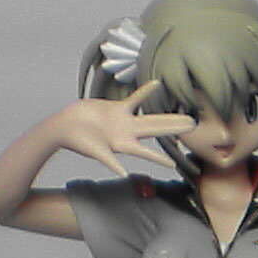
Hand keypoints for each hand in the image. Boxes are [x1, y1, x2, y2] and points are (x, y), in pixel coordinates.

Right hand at [51, 80, 192, 175]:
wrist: (64, 126)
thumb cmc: (77, 142)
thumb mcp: (96, 152)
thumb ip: (110, 161)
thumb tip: (122, 173)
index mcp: (125, 146)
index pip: (147, 154)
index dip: (160, 160)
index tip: (174, 165)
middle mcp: (129, 135)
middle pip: (157, 131)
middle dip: (174, 130)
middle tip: (193, 127)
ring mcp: (125, 122)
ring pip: (151, 118)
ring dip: (167, 117)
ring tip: (185, 116)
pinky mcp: (117, 109)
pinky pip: (135, 99)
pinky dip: (145, 92)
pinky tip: (157, 84)